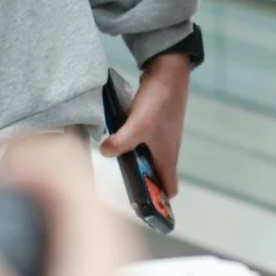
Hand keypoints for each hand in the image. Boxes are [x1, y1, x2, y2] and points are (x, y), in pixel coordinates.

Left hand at [99, 52, 190, 195]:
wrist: (169, 71)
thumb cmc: (160, 102)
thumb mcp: (138, 125)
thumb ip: (121, 142)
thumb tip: (105, 152)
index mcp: (168, 157)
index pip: (170, 189)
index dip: (159, 200)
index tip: (140, 204)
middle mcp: (167, 150)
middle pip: (156, 176)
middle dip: (141, 183)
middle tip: (119, 184)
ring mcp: (161, 137)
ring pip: (148, 159)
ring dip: (134, 163)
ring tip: (114, 163)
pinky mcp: (154, 124)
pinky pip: (142, 143)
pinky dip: (131, 146)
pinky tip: (116, 139)